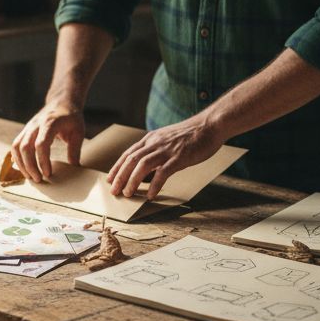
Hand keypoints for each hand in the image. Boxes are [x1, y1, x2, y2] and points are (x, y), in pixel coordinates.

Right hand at [11, 103, 85, 182]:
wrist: (62, 101)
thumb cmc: (71, 117)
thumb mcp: (78, 132)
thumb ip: (75, 149)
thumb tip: (74, 168)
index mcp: (50, 123)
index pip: (41, 144)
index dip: (43, 161)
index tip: (48, 174)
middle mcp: (35, 124)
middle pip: (25, 147)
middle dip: (30, 166)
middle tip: (38, 180)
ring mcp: (28, 127)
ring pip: (16, 147)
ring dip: (21, 164)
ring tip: (30, 176)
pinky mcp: (25, 131)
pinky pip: (15, 145)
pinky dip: (17, 158)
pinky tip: (23, 168)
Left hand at [107, 118, 224, 199]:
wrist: (209, 125)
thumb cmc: (191, 134)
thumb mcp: (167, 138)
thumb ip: (156, 150)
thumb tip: (147, 168)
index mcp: (151, 139)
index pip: (128, 154)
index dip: (117, 167)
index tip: (110, 180)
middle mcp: (155, 143)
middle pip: (131, 160)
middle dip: (120, 177)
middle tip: (114, 191)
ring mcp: (167, 149)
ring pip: (143, 165)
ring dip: (133, 180)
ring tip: (128, 194)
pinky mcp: (179, 157)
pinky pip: (163, 172)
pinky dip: (155, 184)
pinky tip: (151, 195)